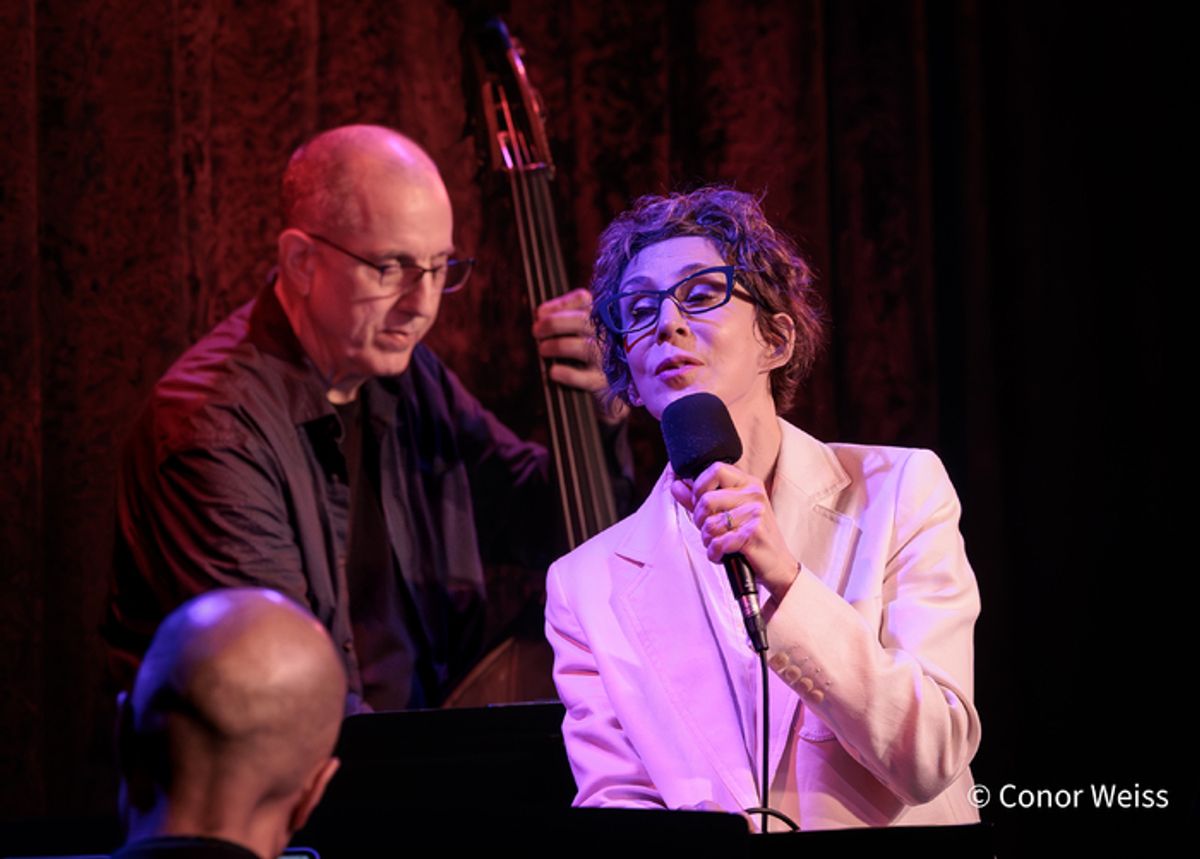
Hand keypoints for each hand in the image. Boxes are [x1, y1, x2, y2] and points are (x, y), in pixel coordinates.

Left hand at [532, 288, 606, 391]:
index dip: (559, 304)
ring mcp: (607, 359)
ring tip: (543, 350)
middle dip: (553, 324)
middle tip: (536, 331)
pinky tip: (553, 372)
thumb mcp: (577, 332)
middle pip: (582, 321)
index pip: (583, 300)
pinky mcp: (603, 383)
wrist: (610, 388)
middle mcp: (607, 335)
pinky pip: (585, 378)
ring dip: (556, 346)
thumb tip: (535, 310)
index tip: (540, 313)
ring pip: (583, 347)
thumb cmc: (586, 355)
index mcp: (601, 317)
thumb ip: (559, 318)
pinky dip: (566, 374)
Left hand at [670, 462, 798, 594]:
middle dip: (699, 520)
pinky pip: (718, 542)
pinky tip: (722, 555)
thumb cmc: (750, 538)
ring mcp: (755, 514)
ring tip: (718, 543)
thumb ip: (699, 499)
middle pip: (707, 499)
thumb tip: (676, 485)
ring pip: (710, 524)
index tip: (699, 502)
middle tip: (709, 530)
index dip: (700, 486)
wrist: (778, 566)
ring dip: (707, 540)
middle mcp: (754, 494)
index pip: (715, 469)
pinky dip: (714, 553)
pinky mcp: (753, 534)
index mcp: (748, 483)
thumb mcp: (724, 514)